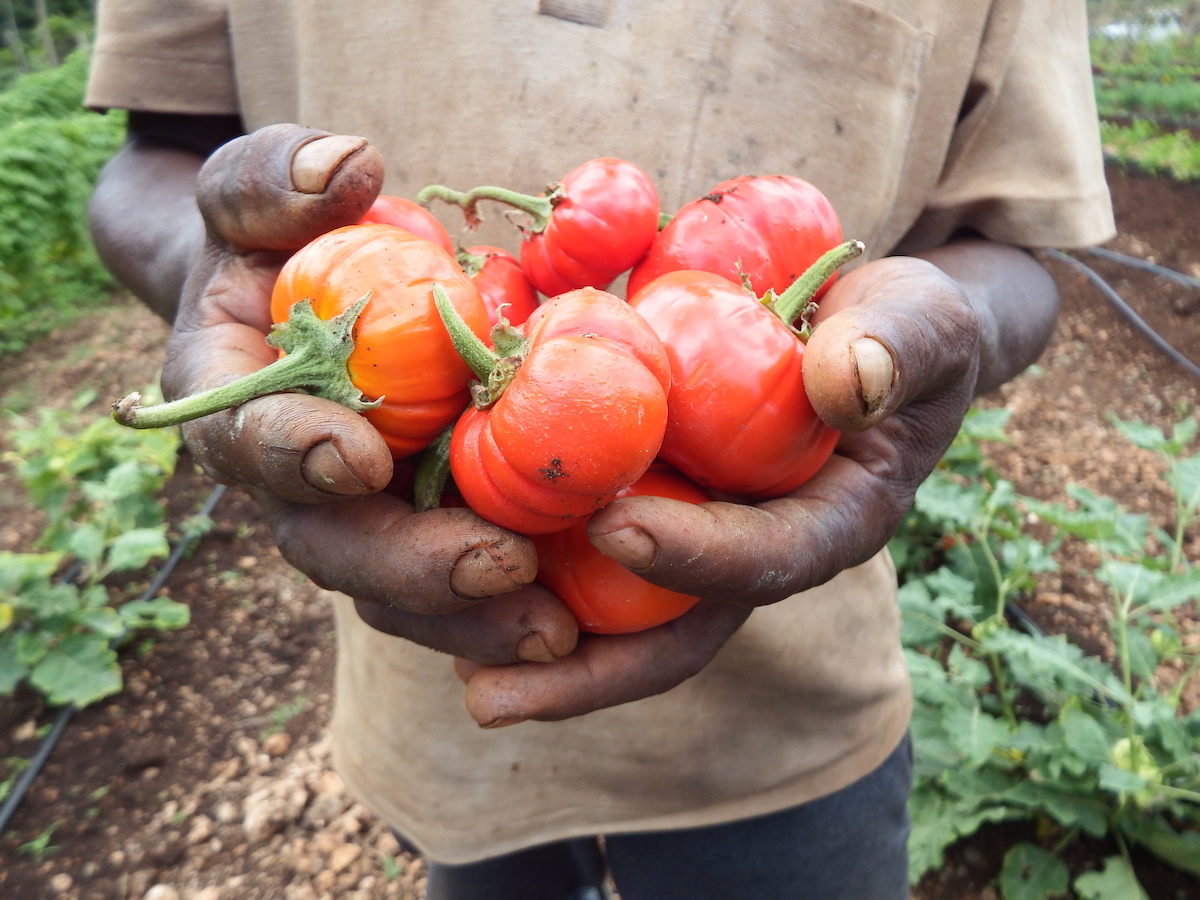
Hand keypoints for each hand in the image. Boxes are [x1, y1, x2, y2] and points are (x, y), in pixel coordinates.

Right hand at [128, 123, 578, 663]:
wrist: (302, 293)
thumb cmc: (275, 237)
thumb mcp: (254, 190)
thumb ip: (273, 177)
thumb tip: (345, 167)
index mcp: (230, 402)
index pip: (245, 438)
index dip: (292, 453)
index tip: (360, 455)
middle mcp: (289, 481)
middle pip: (334, 546)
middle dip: (411, 566)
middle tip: (500, 565)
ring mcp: (359, 514)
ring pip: (398, 589)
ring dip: (472, 616)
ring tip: (554, 630)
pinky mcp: (422, 524)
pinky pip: (456, 581)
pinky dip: (507, 607)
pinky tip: (580, 623)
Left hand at [458, 241, 1057, 722]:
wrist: (862, 331)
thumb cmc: (898, 331)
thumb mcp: (922, 324)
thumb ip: (899, 349)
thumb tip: (846, 383)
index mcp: (825, 525)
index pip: (765, 562)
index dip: (696, 556)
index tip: (618, 527)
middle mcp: (747, 551)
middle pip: (666, 632)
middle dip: (582, 669)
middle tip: (489, 689)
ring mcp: (691, 533)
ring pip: (605, 610)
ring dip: (521, 637)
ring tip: (435, 654)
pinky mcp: (646, 500)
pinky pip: (571, 547)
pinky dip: (506, 559)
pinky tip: (429, 556)